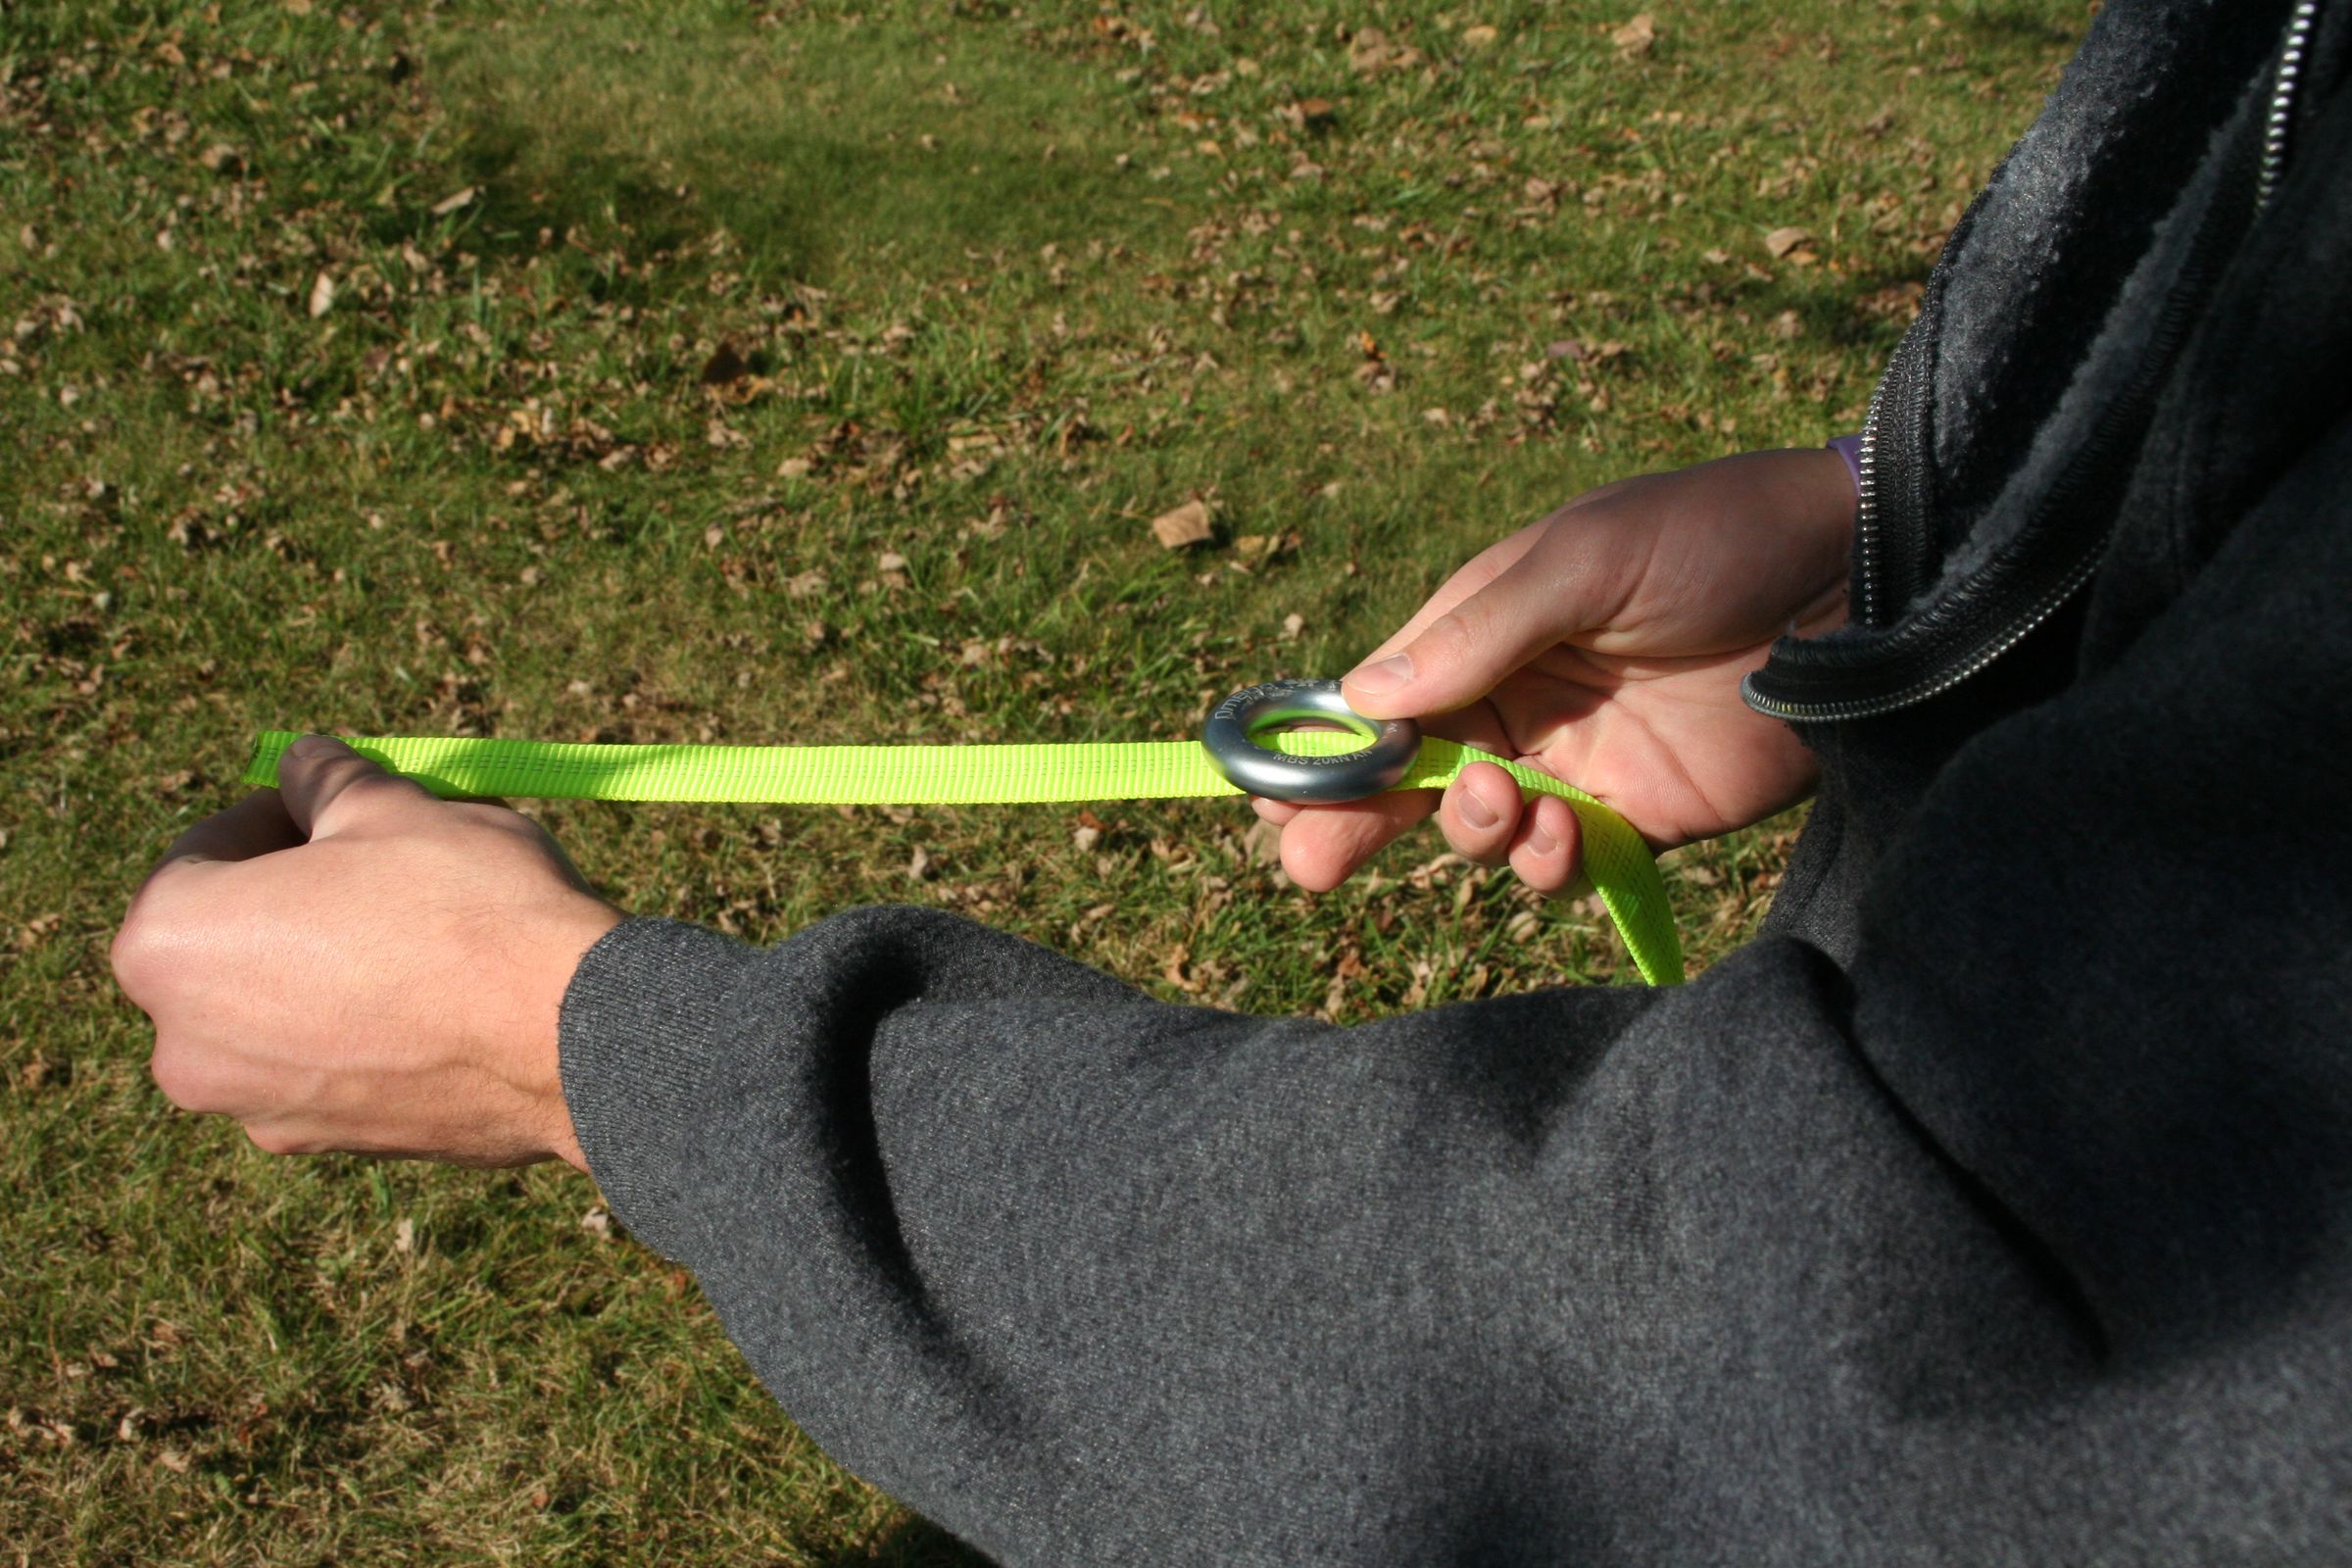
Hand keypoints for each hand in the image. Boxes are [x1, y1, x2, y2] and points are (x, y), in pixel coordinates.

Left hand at [112, 736, 622, 1167]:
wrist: (572, 1039)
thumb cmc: (467, 908)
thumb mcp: (391, 806)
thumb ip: (326, 780)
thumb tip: (303, 763)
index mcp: (171, 941)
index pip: (198, 853)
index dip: (276, 816)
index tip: (337, 807)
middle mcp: (183, 1041)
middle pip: (231, 941)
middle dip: (296, 897)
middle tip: (379, 865)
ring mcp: (252, 1104)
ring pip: (277, 1009)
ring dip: (327, 964)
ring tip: (419, 931)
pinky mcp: (324, 1143)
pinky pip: (326, 1064)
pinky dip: (362, 1027)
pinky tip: (437, 998)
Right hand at [1260, 447, 1853, 892]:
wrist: (1860, 580)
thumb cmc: (1714, 536)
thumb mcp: (1585, 559)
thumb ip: (1477, 631)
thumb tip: (1360, 700)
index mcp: (1484, 630)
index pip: (1377, 701)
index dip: (1321, 751)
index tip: (1271, 796)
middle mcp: (1517, 702)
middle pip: (1407, 781)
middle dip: (1351, 822)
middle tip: (1308, 862)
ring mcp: (1576, 763)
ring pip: (1477, 832)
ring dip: (1470, 834)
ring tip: (1505, 804)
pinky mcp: (1640, 818)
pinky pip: (1560, 866)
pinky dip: (1542, 865)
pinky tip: (1559, 834)